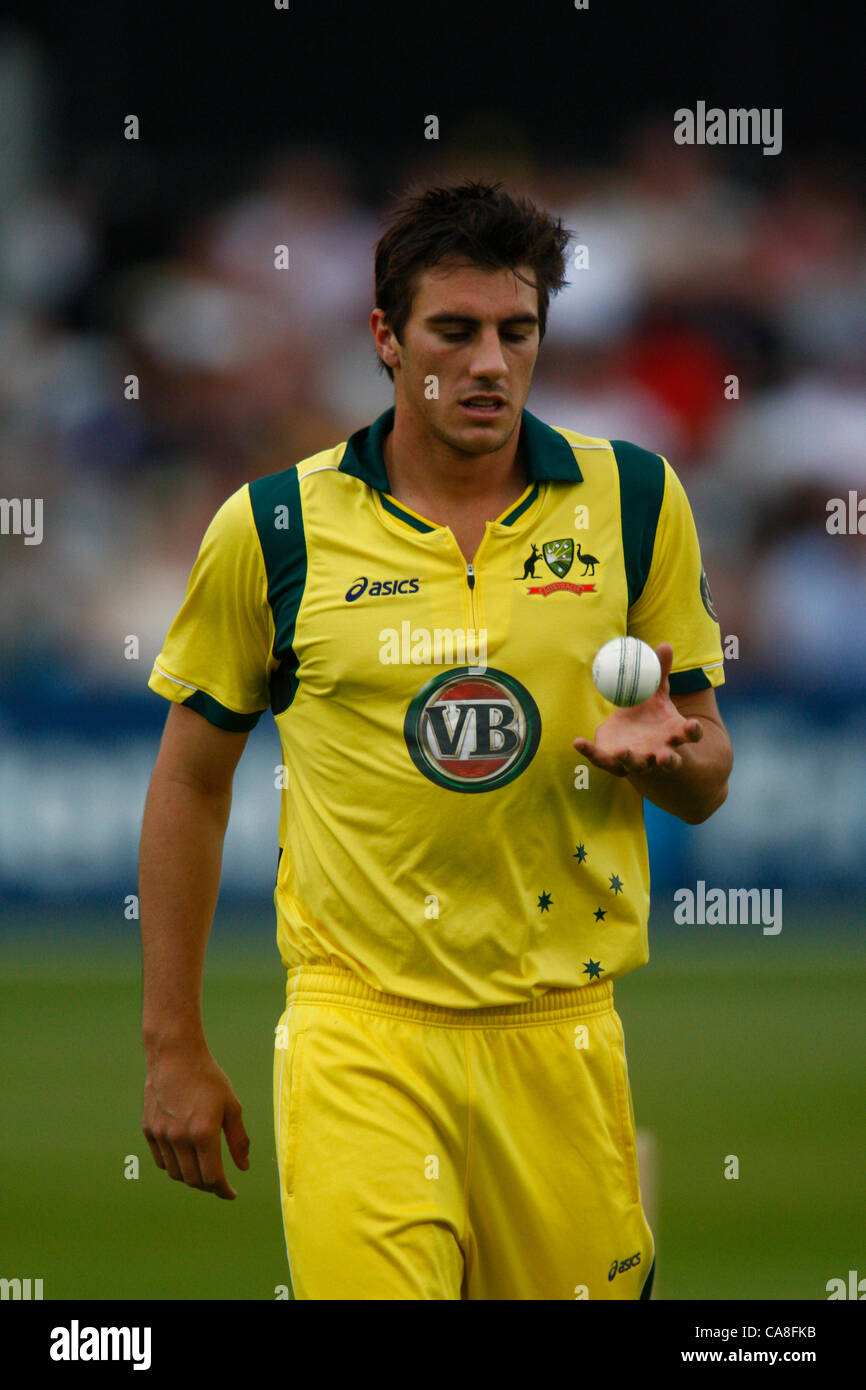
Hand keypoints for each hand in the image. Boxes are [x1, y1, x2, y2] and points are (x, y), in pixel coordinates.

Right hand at [142, 1044, 249, 1198]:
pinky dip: (173, 1166)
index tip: (230, 1193)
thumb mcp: (231, 1106)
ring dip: (190, 1178)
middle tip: (218, 1182)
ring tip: (202, 1170)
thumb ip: (238, 1139)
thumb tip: (243, 1167)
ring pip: (175, 1173)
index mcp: (204, 1133)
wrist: (175, 1056)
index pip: (212, 1176)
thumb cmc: (208, 1078)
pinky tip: (184, 1159)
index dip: (223, 1190)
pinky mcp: (148, 1130)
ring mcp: (161, 1135)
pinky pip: (161, 1160)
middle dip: (208, 1186)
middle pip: (193, 1180)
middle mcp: (180, 1138)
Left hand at [574, 643, 702, 777]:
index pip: (690, 735)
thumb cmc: (650, 715)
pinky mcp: (614, 764)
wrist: (632, 738)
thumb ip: (660, 673)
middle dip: (668, 760)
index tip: (692, 725)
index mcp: (674, 734)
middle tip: (665, 757)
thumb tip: (665, 645)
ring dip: (631, 760)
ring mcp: (639, 761)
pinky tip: (578, 742)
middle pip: (668, 760)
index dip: (693, 732)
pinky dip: (590, 752)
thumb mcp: (656, 694)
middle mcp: (660, 752)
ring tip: (623, 752)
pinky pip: (602, 760)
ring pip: (637, 765)